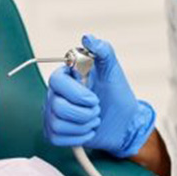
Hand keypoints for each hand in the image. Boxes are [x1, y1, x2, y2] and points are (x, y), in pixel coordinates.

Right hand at [43, 34, 155, 156]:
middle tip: (96, 109)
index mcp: (66, 77)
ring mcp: (52, 114)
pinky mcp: (54, 132)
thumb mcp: (113, 71)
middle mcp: (55, 94)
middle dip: (85, 112)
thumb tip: (89, 38)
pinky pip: (57, 138)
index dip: (77, 93)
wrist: (124, 123)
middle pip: (57, 106)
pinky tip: (86, 130)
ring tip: (93, 119)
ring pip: (58, 124)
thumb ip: (103, 51)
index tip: (94, 97)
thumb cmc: (117, 96)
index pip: (56, 81)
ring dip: (84, 125)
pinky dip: (78, 137)